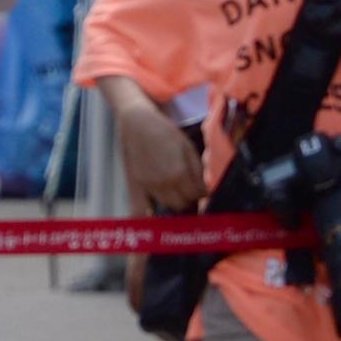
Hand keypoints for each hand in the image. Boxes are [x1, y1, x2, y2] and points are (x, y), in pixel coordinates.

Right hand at [114, 92, 205, 211]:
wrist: (137, 123)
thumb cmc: (165, 132)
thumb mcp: (187, 146)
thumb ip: (197, 171)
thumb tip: (204, 190)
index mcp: (179, 173)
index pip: (196, 195)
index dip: (202, 192)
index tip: (202, 189)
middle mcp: (164, 183)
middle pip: (183, 204)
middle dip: (189, 198)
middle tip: (189, 189)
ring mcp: (148, 185)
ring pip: (167, 204)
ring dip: (175, 200)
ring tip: (175, 189)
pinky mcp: (136, 184)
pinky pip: (140, 208)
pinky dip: (148, 215)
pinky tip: (153, 218)